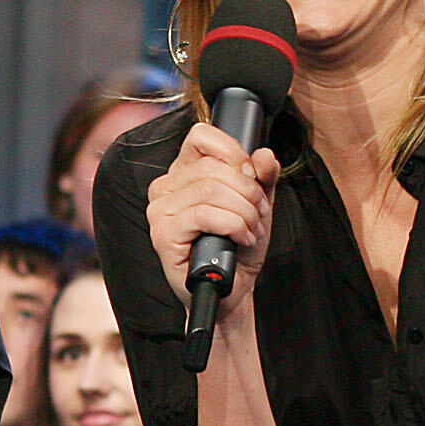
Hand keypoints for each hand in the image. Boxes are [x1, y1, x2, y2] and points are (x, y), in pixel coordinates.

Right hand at [142, 123, 280, 322]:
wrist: (231, 289)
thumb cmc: (237, 246)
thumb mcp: (257, 205)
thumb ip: (263, 178)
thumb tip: (265, 155)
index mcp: (184, 171)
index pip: (201, 136)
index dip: (234, 152)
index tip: (252, 175)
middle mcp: (165, 186)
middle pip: (213, 167)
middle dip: (248, 191)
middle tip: (259, 214)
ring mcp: (160, 211)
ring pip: (209, 191)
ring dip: (243, 212)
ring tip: (251, 230)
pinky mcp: (162, 234)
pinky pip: (202, 215)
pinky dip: (232, 225)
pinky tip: (239, 239)